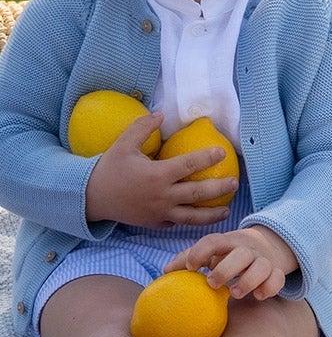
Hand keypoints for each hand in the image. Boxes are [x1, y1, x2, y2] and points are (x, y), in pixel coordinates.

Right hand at [84, 114, 238, 226]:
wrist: (91, 198)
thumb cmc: (109, 169)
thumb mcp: (124, 144)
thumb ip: (143, 127)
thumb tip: (161, 113)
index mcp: (157, 175)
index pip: (189, 165)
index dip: (207, 158)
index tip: (222, 152)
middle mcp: (162, 196)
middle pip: (198, 193)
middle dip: (219, 188)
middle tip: (234, 182)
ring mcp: (160, 213)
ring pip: (192, 217)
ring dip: (212, 214)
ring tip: (226, 210)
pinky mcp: (155, 224)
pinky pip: (178, 223)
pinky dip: (192, 221)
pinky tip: (202, 217)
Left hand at [166, 224, 298, 300]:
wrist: (266, 246)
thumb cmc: (228, 253)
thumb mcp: (211, 252)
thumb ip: (188, 259)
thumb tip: (165, 272)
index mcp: (227, 243)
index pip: (214, 241)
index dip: (201, 252)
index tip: (191, 267)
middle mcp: (246, 249)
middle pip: (241, 253)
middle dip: (227, 268)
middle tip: (212, 283)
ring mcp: (263, 260)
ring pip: (261, 266)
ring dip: (248, 280)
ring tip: (235, 293)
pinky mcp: (275, 272)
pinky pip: (278, 278)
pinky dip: (270, 287)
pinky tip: (258, 296)